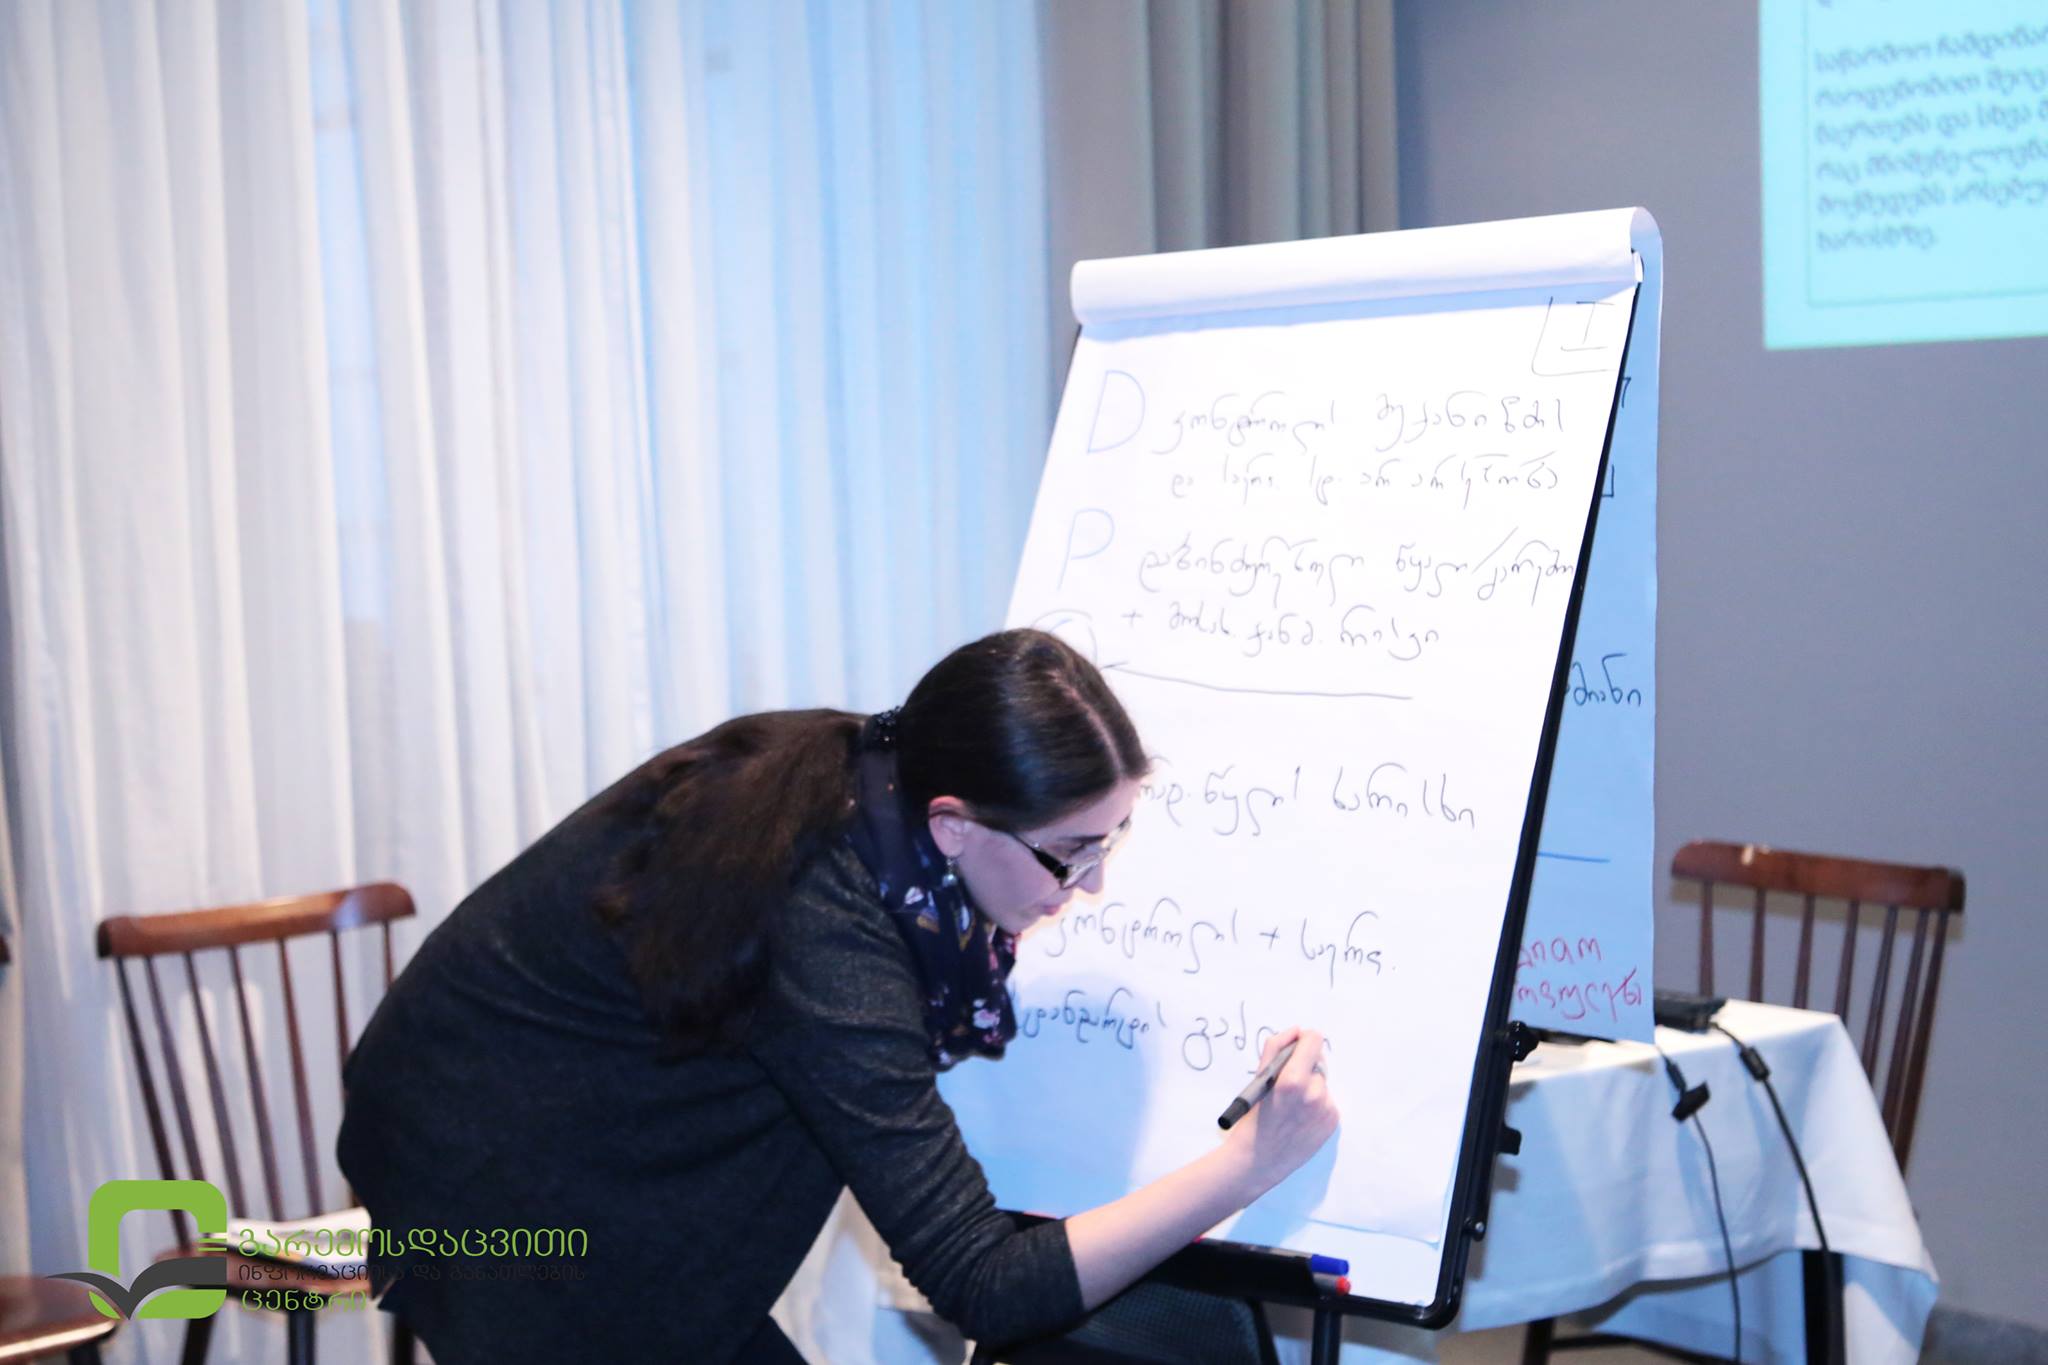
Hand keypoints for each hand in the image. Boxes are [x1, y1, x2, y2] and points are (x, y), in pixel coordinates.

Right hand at [1220, 1027, 1338, 1201]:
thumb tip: (1297, 1031)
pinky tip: (1302, 1117)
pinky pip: (1328, 1101)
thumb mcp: (1258, 1079)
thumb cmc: (1254, 1119)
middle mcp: (1315, 1094)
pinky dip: (1317, 1104)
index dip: (1303, 1041)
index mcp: (1294, 1080)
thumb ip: (1276, 1048)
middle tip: (1288, 1086)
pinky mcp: (1333, 1122)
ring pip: (1323, 1082)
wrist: (1259, 1161)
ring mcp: (1327, 1109)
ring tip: (1293, 1105)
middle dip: (1305, 1066)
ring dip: (1311, 1086)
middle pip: (1319, 1061)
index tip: (1296, 1048)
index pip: (1314, 1040)